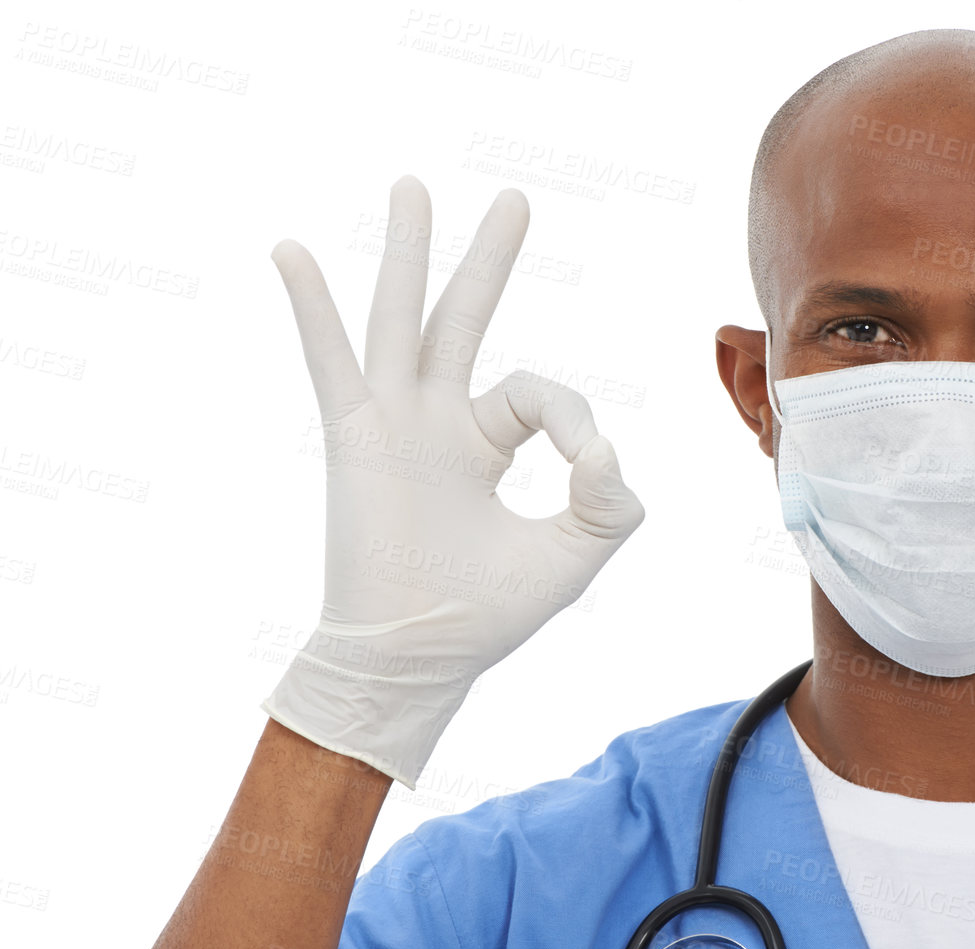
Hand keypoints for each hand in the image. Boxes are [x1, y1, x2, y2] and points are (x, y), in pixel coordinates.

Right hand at [260, 176, 644, 788]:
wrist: (416, 659)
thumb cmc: (485, 614)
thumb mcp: (572, 554)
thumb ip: (608, 500)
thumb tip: (605, 447)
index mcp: (486, 442)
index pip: (541, 396)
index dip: (574, 421)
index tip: (589, 467)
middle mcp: (439, 422)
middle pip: (465, 320)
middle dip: (489, 260)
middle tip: (516, 201)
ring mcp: (395, 423)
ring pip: (404, 319)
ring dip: (409, 253)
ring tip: (415, 187)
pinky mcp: (357, 437)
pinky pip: (332, 360)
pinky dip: (313, 307)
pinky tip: (289, 251)